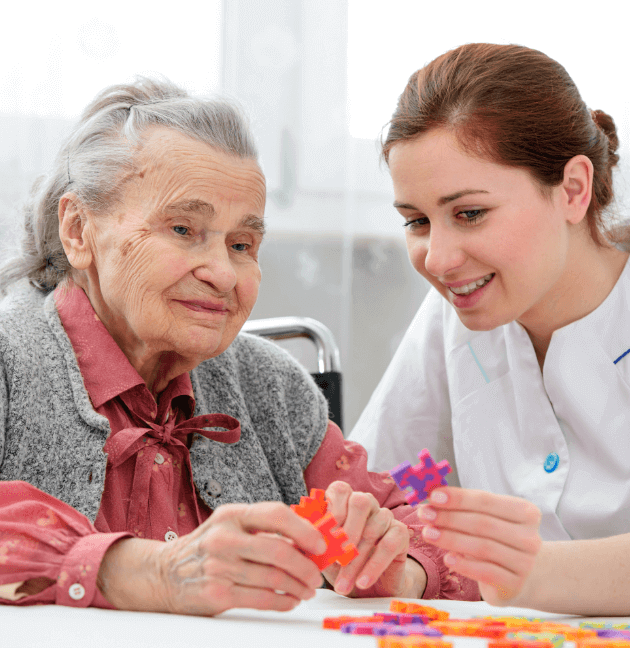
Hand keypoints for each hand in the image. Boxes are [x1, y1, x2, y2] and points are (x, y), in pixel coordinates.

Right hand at [98, 502, 325, 614]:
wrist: (164, 573)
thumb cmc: (208, 547)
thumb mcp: (229, 525)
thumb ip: (262, 527)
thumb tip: (308, 536)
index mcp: (231, 514)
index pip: (276, 514)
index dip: (303, 529)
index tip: (320, 543)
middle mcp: (224, 537)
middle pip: (278, 550)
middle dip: (306, 565)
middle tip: (317, 574)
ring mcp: (219, 566)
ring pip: (273, 577)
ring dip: (298, 586)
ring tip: (307, 589)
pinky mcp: (216, 594)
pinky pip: (261, 599)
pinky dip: (283, 601)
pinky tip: (290, 600)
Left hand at [322, 480, 417, 597]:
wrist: (369, 585)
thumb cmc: (340, 562)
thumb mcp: (322, 552)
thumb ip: (311, 541)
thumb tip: (296, 540)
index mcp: (344, 499)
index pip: (340, 490)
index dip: (332, 510)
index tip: (323, 537)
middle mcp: (366, 502)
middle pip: (360, 502)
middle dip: (347, 531)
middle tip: (335, 559)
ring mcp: (385, 516)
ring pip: (373, 529)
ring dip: (356, 560)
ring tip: (342, 585)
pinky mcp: (400, 533)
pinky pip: (389, 544)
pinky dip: (374, 565)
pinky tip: (362, 582)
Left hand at [417, 487, 541, 605]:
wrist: (519, 575)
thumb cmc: (496, 539)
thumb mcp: (485, 518)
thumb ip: (464, 506)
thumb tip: (432, 496)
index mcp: (525, 512)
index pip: (486, 500)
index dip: (458, 498)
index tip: (433, 496)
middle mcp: (530, 537)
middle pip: (483, 523)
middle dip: (449, 518)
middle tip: (424, 514)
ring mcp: (525, 563)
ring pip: (482, 547)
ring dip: (451, 539)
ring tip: (428, 534)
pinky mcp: (515, 585)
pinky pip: (486, 572)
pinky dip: (464, 565)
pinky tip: (447, 558)